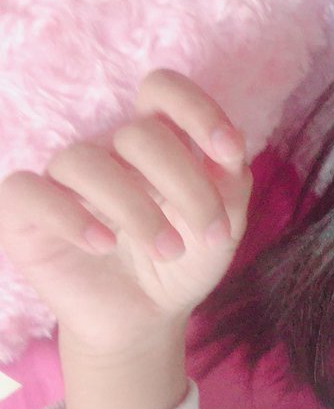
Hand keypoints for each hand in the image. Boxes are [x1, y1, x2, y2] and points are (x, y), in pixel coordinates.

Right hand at [0, 69, 253, 356]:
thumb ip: (230, 181)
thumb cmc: (185, 261)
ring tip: (169, 251)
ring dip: (137, 211)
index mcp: (157, 142)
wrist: (147, 318)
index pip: (162, 90)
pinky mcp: (27, 210)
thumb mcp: (224, 224)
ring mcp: (66, 178)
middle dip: (186, 185)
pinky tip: (104, 245)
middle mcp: (109, 151)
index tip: (229, 153)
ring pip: (86, 161)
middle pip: (139, 134)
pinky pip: (32, 192)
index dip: (196, 109)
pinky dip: (71, 217)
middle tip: (211, 234)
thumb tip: (227, 149)